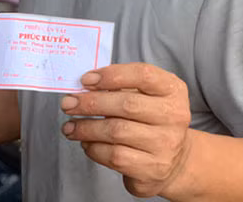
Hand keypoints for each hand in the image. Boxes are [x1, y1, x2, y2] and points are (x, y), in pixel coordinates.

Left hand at [60, 63, 191, 197]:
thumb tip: (86, 86)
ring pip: (117, 131)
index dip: (112, 75)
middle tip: (69, 103)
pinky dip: (94, 148)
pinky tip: (86, 143)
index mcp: (173, 90)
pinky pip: (114, 156)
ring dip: (86, 127)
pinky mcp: (152, 168)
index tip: (86, 80)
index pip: (143, 75)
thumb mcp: (148, 97)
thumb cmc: (153, 121)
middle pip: (127, 104)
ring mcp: (165, 143)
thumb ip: (123, 87)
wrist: (173, 160)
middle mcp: (174, 115)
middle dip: (91, 103)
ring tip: (70, 126)